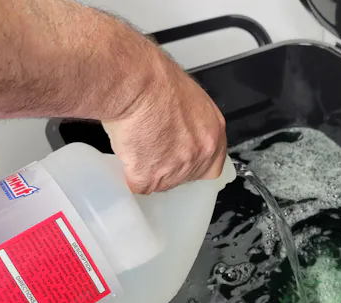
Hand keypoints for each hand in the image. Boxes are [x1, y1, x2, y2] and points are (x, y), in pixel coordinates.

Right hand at [102, 52, 226, 193]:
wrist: (136, 82)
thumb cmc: (156, 80)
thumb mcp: (189, 99)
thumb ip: (192, 124)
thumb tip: (179, 132)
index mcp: (213, 132)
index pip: (212, 165)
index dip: (193, 163)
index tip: (179, 157)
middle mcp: (201, 153)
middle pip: (186, 176)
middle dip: (169, 166)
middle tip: (152, 145)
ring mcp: (178, 168)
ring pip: (161, 181)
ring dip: (147, 168)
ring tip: (137, 141)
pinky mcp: (151, 176)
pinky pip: (138, 184)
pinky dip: (128, 172)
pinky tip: (127, 150)